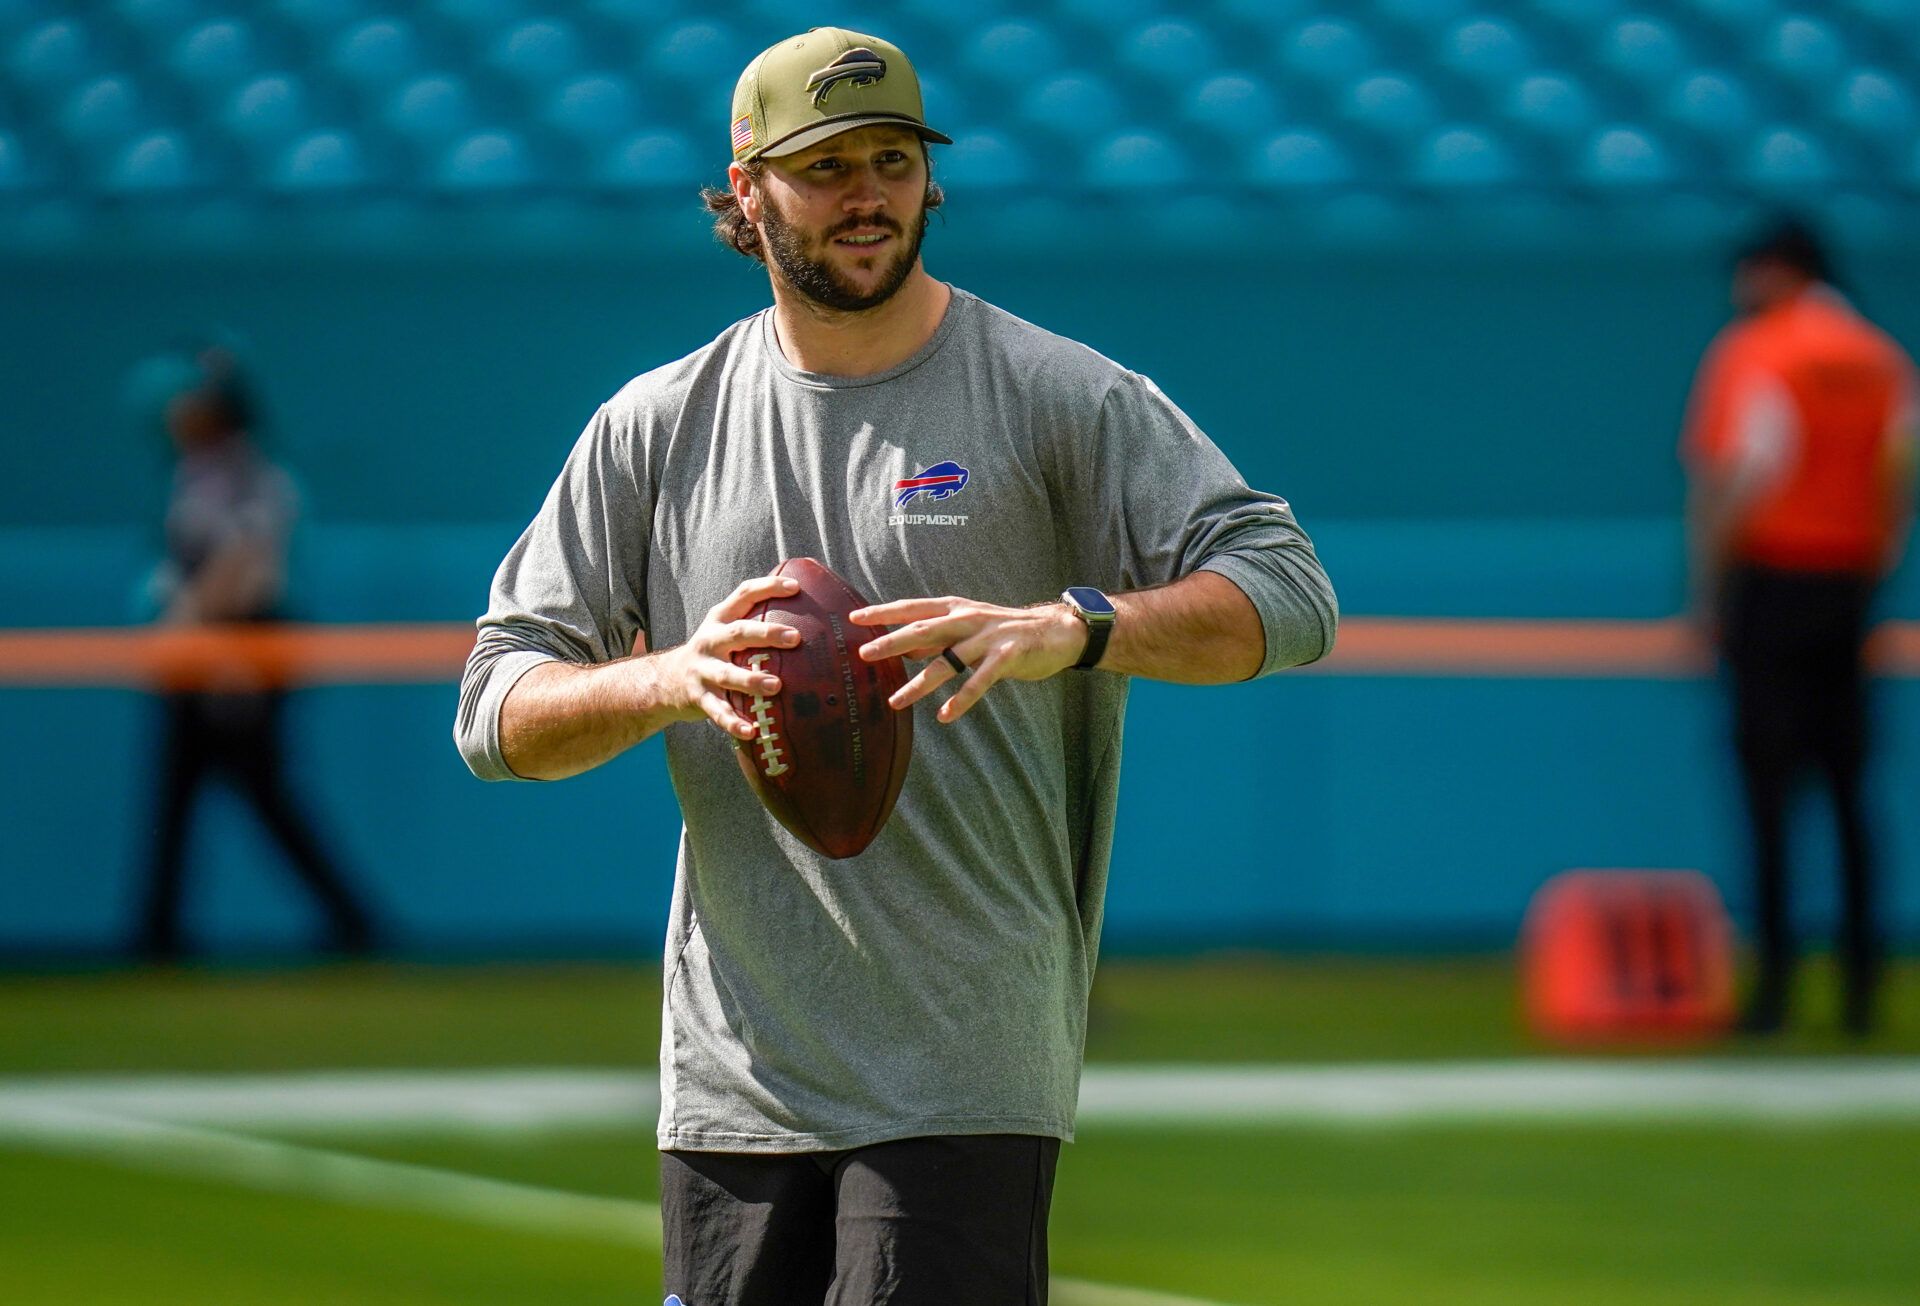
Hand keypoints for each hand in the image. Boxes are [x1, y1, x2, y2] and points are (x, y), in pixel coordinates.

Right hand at [663, 574, 802, 739]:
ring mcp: (702, 669)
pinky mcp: (698, 697)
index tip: (796, 587)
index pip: (744, 594)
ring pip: (728, 674)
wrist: (666, 681)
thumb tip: (806, 617)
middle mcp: (710, 640)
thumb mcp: (724, 631)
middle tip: (795, 638)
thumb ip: (754, 622)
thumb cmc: (713, 654)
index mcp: (720, 619)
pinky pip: (718, 711)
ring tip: (776, 686)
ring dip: (752, 680)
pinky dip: (734, 722)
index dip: (769, 587)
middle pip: (739, 632)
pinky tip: (752, 731)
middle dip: (767, 633)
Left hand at [850, 595, 1085, 722]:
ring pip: (947, 661)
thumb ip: (936, 638)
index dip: (884, 612)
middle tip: (864, 654)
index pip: (913, 608)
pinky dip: (962, 699)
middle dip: (892, 642)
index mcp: (955, 609)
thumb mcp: (967, 627)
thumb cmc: (1004, 630)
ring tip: (895, 702)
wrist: (1055, 631)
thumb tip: (901, 649)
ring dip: (919, 683)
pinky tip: (945, 715)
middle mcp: (968, 619)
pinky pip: (979, 681)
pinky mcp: (1007, 657)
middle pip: (923, 630)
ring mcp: (988, 638)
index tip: (855, 619)